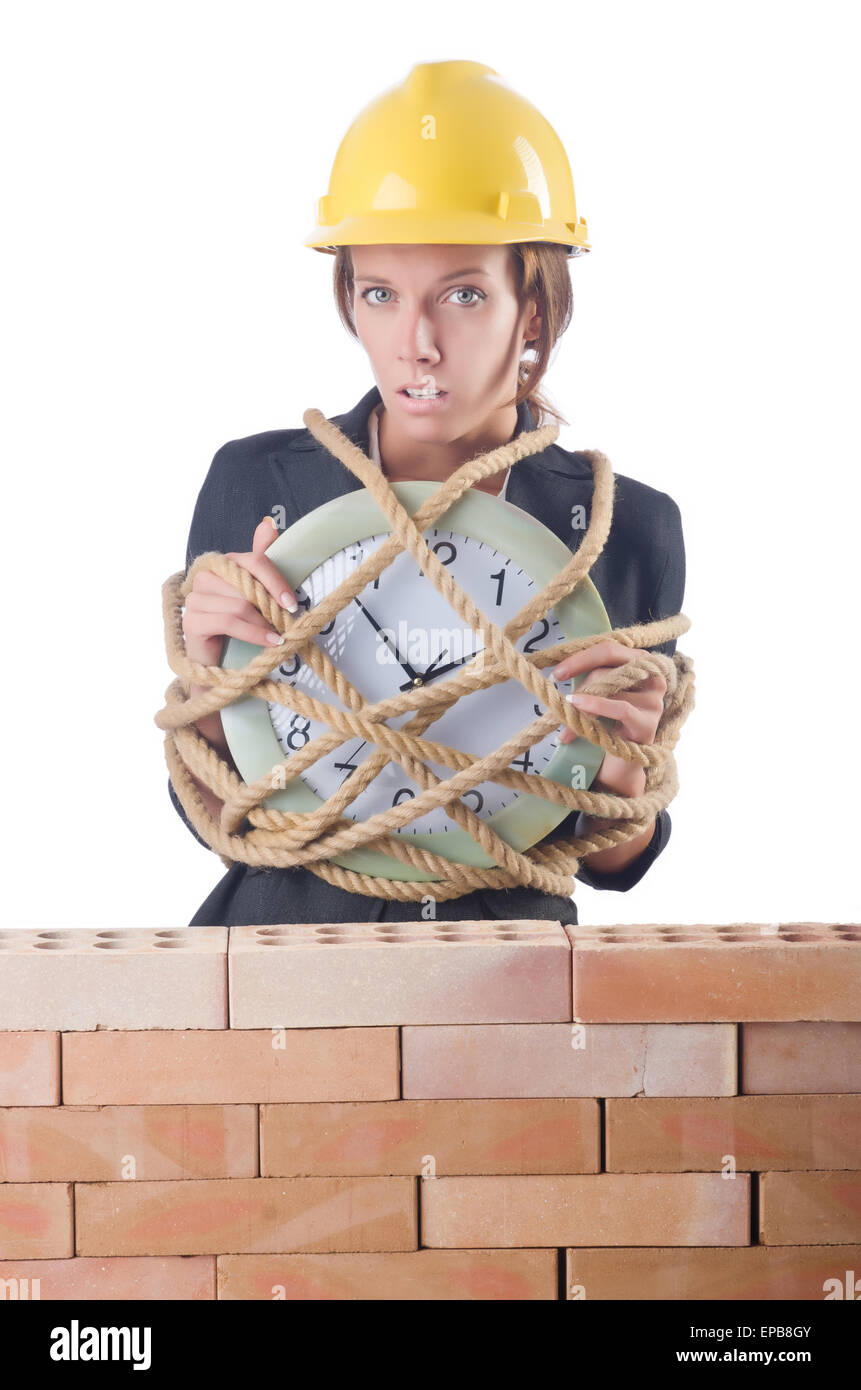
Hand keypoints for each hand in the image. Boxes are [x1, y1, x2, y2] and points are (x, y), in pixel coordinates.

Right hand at [182, 516, 298, 667]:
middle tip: (286, 624)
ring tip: (278, 636)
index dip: (275, 581)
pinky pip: (228, 621)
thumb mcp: (256, 592)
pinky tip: (269, 642)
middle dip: (269, 606)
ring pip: (239, 605)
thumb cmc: (241, 625)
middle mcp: (204, 576)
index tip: (292, 603)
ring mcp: (194, 598)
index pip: (253, 561)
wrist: (220, 661)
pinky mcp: (190, 621)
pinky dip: (253, 633)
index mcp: (222, 563)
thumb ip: (261, 562)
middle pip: (246, 584)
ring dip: (263, 623)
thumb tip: (267, 524)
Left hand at [551, 638, 666, 795]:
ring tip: (566, 722)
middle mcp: (653, 678)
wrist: (619, 766)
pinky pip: (620, 708)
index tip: (557, 673)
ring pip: (610, 687)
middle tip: (561, 702)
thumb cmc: (607, 726)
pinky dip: (596, 707)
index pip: (609, 650)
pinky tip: (577, 711)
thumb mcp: (598, 696)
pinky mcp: (648, 724)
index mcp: (641, 663)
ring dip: (582, 705)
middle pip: (608, 668)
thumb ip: (590, 679)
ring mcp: (654, 701)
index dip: (581, 658)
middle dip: (580, 685)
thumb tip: (560, 671)